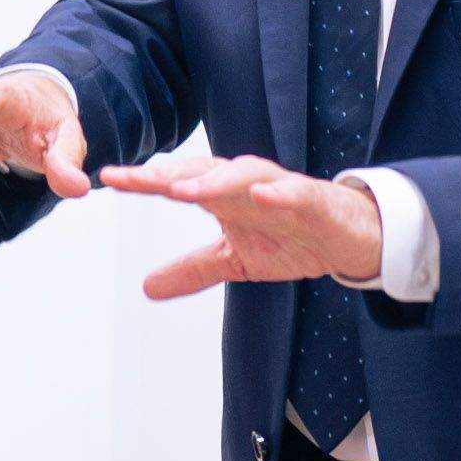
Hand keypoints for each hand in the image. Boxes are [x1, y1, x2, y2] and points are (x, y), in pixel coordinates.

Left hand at [102, 152, 383, 297]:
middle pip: (203, 173)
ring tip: (183, 191)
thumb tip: (146, 287)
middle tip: (134, 179)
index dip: (145, 181)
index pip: (179, 183)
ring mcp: (280, 189)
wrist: (350, 239)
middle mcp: (247, 185)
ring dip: (213, 181)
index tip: (109, 179)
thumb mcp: (236, 262)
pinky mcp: (313, 201)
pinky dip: (277, 191)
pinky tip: (259, 194)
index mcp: (225, 196)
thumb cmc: (293, 239)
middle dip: (168, 174)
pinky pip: (294, 193)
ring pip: (243, 176)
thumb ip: (192, 270)